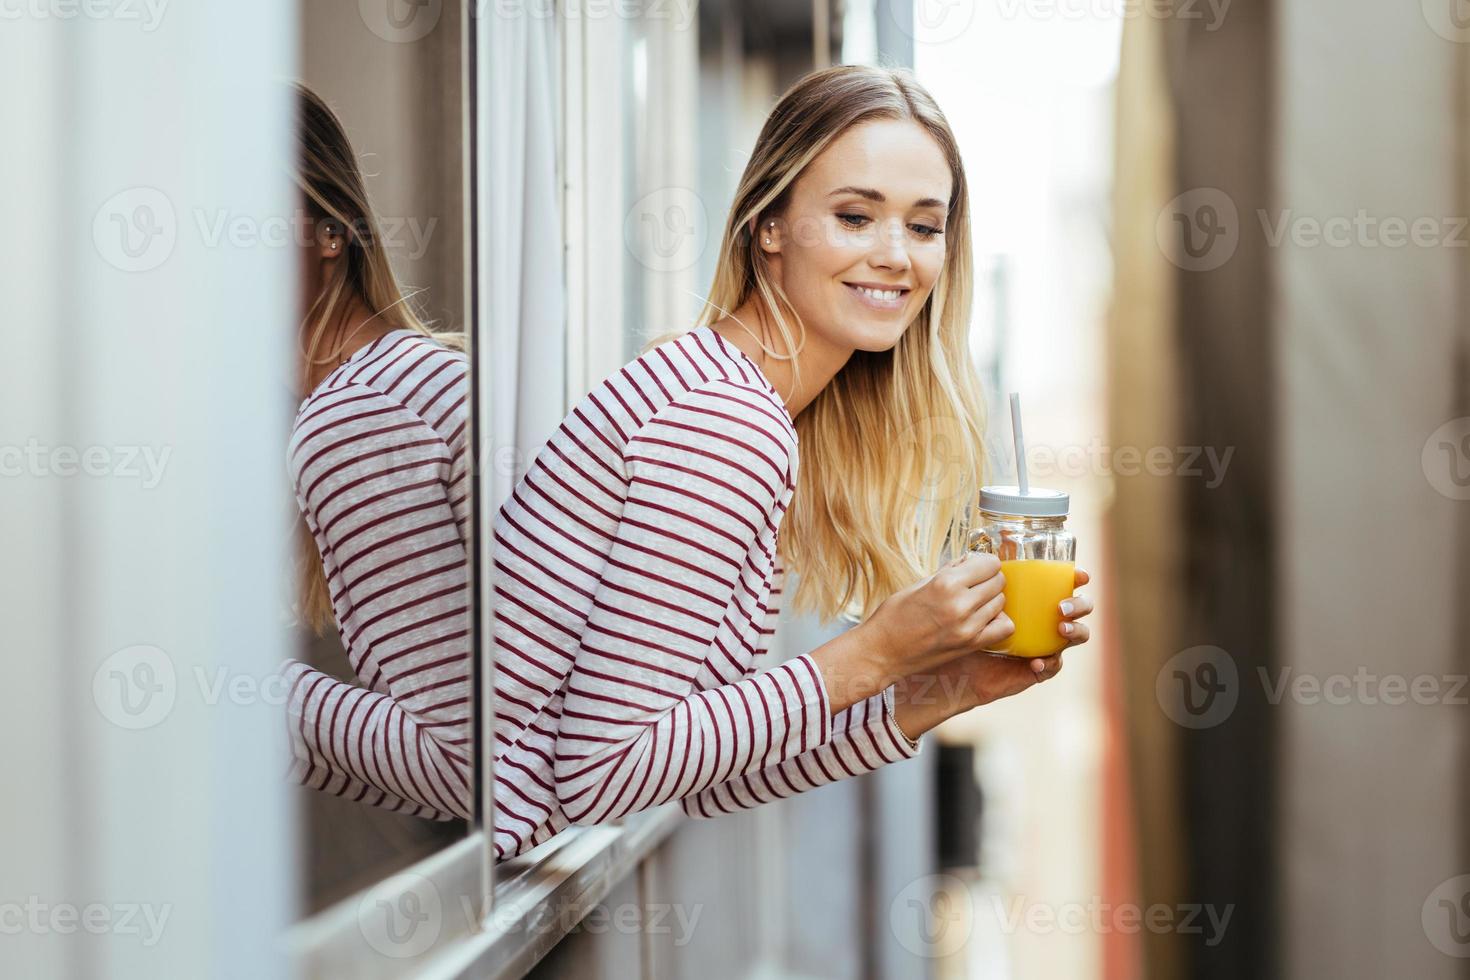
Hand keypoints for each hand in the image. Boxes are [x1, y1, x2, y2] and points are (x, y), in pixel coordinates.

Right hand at [862, 551, 1013, 680]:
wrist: (882, 652)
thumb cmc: (893, 616)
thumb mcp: (918, 584)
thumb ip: (949, 571)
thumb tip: (971, 560)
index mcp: (945, 584)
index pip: (989, 564)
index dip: (985, 563)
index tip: (977, 567)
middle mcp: (960, 604)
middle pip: (998, 582)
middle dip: (989, 579)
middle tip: (976, 584)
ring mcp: (968, 627)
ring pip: (1001, 602)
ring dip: (992, 599)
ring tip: (975, 602)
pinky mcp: (970, 645)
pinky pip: (1004, 628)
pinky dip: (998, 621)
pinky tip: (983, 619)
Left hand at [890, 566, 1095, 734]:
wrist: (949, 664)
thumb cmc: (957, 627)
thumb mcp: (966, 599)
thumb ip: (980, 579)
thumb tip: (988, 555)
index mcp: (1030, 600)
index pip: (1061, 585)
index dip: (1075, 578)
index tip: (1080, 573)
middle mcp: (1041, 621)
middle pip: (1077, 607)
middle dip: (1080, 603)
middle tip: (1064, 605)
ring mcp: (1041, 644)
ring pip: (1075, 636)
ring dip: (1075, 631)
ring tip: (1061, 628)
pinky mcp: (1033, 669)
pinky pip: (1052, 667)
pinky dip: (1049, 663)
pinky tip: (1036, 662)